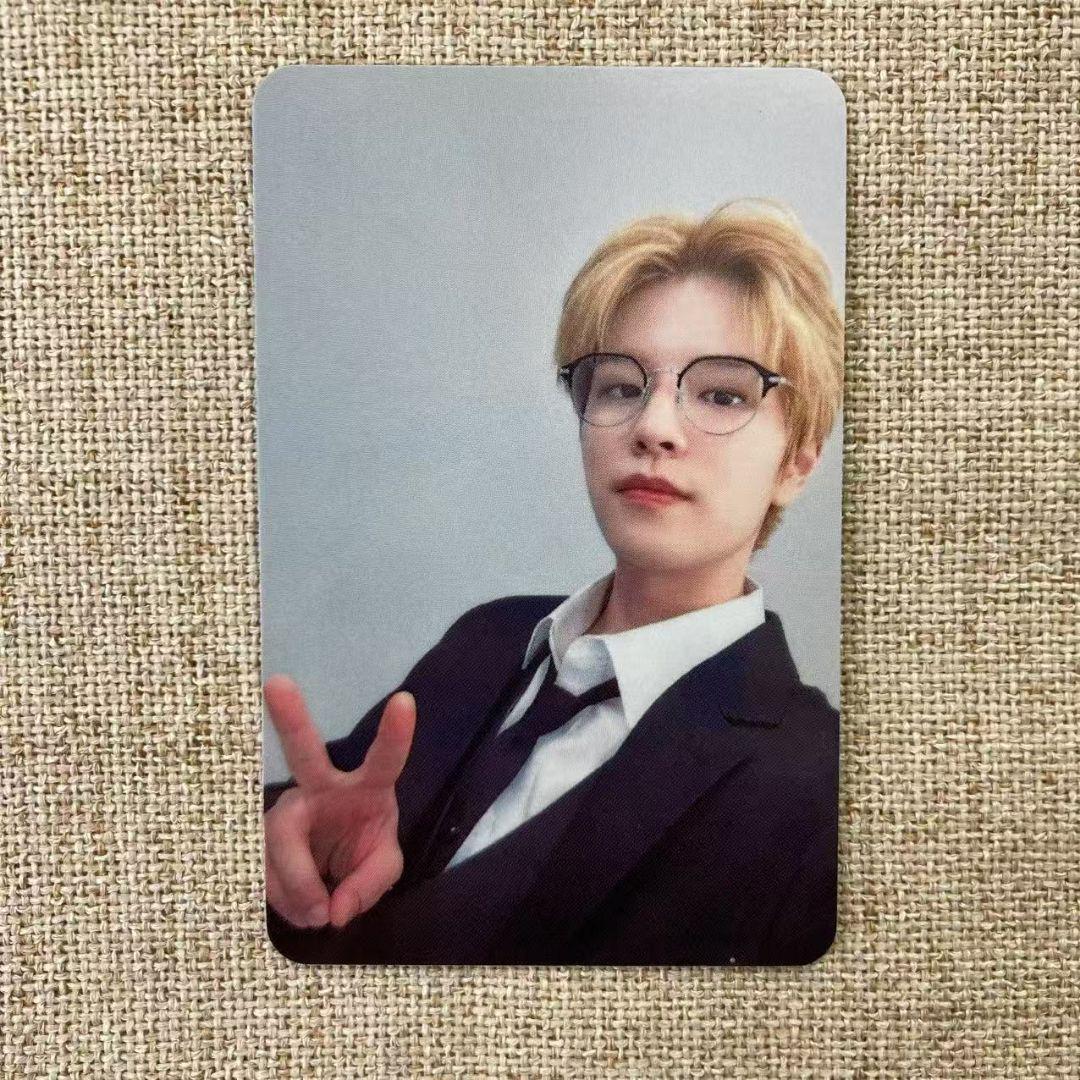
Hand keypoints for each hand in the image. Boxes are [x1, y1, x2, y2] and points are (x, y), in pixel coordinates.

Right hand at [263, 675, 415, 929]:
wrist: (331, 874)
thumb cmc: (364, 852)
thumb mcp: (383, 869)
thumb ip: (369, 886)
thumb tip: (333, 910)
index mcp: (367, 788)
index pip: (385, 759)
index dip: (396, 733)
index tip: (406, 700)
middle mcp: (322, 787)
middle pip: (304, 752)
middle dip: (290, 717)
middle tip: (277, 684)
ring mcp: (286, 808)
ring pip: (281, 843)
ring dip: (299, 887)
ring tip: (319, 915)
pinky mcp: (259, 834)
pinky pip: (263, 870)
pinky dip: (283, 899)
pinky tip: (300, 909)